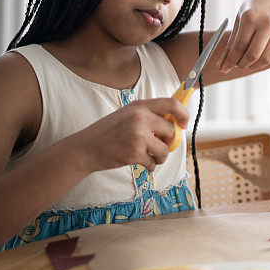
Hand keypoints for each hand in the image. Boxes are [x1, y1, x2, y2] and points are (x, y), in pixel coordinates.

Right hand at [72, 98, 188, 172]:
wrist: (85, 148)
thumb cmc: (109, 132)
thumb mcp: (127, 115)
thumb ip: (149, 116)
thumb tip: (176, 124)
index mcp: (140, 106)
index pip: (172, 103)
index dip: (183, 114)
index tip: (184, 124)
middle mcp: (140, 118)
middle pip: (172, 131)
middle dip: (170, 142)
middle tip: (160, 146)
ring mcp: (137, 135)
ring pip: (165, 150)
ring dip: (160, 157)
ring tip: (150, 157)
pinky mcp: (134, 153)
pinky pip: (154, 163)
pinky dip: (150, 166)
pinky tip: (140, 162)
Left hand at [219, 0, 269, 72]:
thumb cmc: (253, 8)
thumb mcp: (240, 17)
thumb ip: (234, 38)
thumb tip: (227, 59)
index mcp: (251, 18)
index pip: (240, 46)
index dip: (231, 60)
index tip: (225, 68)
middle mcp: (266, 24)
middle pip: (253, 54)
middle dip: (242, 64)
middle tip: (237, 66)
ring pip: (265, 58)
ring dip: (253, 66)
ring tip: (246, 64)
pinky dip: (262, 62)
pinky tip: (256, 60)